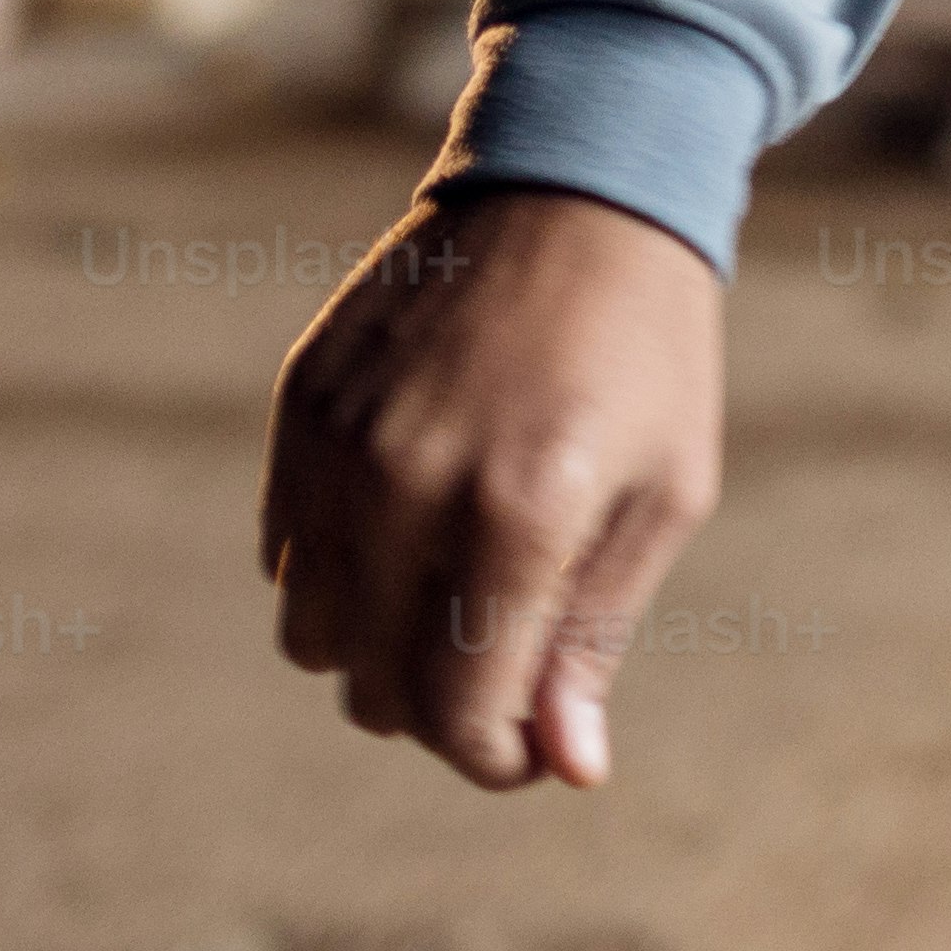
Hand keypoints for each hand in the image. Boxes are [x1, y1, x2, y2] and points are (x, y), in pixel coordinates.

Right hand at [260, 182, 723, 789]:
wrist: (581, 182)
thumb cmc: (647, 350)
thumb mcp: (666, 493)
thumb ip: (594, 637)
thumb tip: (564, 768)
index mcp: (521, 510)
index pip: (463, 709)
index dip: (496, 758)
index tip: (530, 748)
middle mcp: (410, 481)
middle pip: (377, 688)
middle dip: (442, 709)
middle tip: (504, 666)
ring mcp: (341, 442)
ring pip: (313, 637)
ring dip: (378, 648)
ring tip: (454, 594)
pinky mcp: (299, 406)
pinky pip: (284, 555)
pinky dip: (337, 572)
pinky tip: (409, 526)